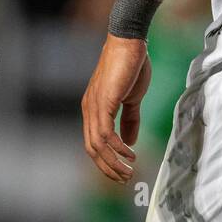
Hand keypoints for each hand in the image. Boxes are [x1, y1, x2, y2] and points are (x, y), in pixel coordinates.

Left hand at [81, 35, 150, 182]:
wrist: (130, 42)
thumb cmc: (131, 66)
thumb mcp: (132, 98)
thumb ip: (130, 119)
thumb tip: (130, 143)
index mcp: (94, 109)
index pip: (94, 142)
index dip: (106, 160)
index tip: (121, 172)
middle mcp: (89, 110)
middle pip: (92, 149)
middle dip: (108, 167)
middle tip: (124, 179)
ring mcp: (94, 106)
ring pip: (98, 145)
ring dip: (113, 162)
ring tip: (128, 172)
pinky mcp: (104, 102)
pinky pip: (106, 133)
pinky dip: (117, 148)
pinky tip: (130, 154)